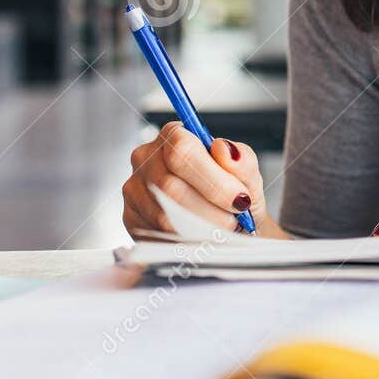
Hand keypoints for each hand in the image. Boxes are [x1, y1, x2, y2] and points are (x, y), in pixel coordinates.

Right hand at [122, 122, 282, 238]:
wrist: (228, 222)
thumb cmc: (233, 193)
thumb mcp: (247, 174)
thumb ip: (242, 161)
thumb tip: (224, 150)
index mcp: (174, 136)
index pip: (182, 150)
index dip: (213, 180)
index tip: (239, 199)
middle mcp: (147, 158)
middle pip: (171, 187)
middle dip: (210, 210)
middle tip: (234, 220)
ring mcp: (135, 189)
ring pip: (164, 216)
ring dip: (201, 229)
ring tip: (221, 229)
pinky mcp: (132, 218)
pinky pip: (157, 235)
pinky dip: (187, 241)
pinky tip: (203, 237)